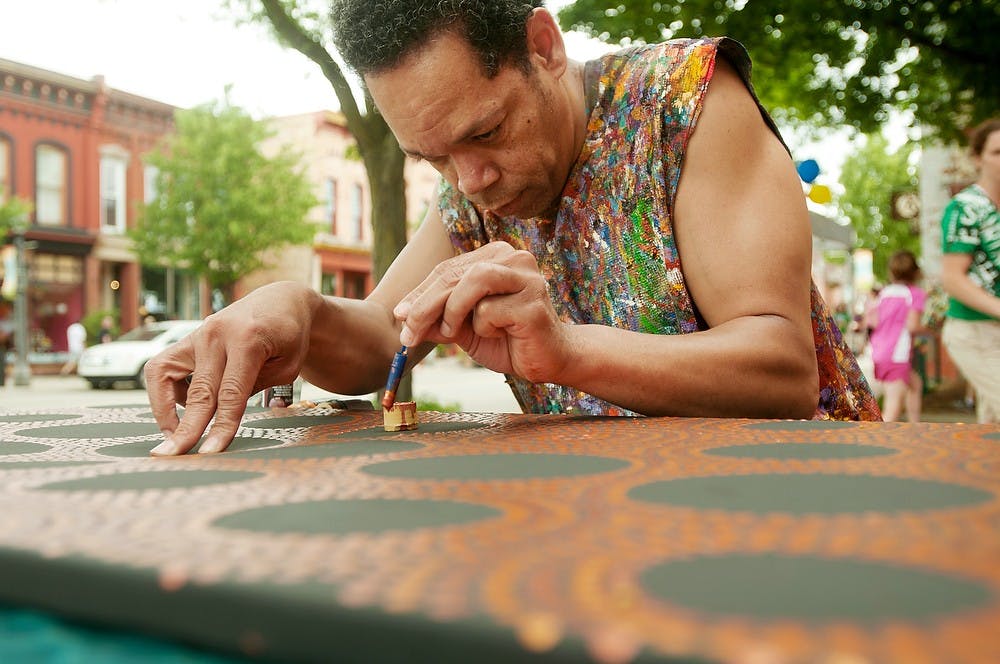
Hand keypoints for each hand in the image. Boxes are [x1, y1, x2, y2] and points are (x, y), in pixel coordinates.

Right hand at [145, 281, 321, 455]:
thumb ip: (253, 391)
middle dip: (186, 428)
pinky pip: (162, 367)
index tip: (210, 453)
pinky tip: (184, 407)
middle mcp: (217, 334)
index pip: (231, 394)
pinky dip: (165, 392)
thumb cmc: (289, 338)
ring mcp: (198, 333)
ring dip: (164, 409)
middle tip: (172, 457)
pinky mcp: (187, 338)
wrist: (281, 301)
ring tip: (176, 435)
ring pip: (165, 375)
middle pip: (199, 391)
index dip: (220, 427)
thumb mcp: (287, 367)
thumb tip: (218, 422)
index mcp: (248, 341)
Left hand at [394, 241, 570, 381]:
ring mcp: (526, 276)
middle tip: (408, 331)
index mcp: (495, 256)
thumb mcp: (464, 328)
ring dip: (453, 310)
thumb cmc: (507, 340)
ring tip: (451, 332)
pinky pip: (491, 309)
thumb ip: (438, 318)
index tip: (399, 315)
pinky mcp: (534, 299)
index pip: (448, 269)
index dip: (420, 293)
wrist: (550, 361)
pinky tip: (501, 334)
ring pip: (473, 280)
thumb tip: (404, 318)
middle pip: (455, 274)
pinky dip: (485, 326)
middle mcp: (513, 257)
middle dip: (425, 305)